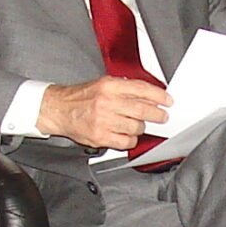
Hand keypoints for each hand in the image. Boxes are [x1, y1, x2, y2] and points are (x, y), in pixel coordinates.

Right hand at [37, 77, 170, 149]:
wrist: (58, 109)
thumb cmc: (80, 98)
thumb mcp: (102, 85)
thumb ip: (124, 89)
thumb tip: (148, 95)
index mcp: (108, 86)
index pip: (141, 89)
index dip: (158, 96)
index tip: (167, 101)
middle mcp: (106, 102)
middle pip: (142, 110)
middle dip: (157, 114)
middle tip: (162, 117)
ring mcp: (103, 121)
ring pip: (136, 127)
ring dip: (140, 128)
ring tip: (135, 125)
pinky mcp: (100, 137)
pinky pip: (126, 142)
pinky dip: (130, 140)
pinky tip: (125, 135)